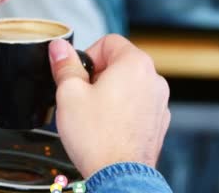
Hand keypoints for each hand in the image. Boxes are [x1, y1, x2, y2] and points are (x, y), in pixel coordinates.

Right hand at [49, 35, 169, 177]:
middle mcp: (153, 80)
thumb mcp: (69, 93)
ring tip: (92, 114)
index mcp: (134, 64)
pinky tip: (106, 127)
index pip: (108, 41)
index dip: (87, 55)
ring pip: (128, 85)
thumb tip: (59, 48)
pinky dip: (121, 111)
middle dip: (97, 75)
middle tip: (80, 95)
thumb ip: (65, 65)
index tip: (77, 73)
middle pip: (119, 63)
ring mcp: (159, 103)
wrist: (118, 176)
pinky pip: (136, 106)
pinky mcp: (157, 123)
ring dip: (109, 93)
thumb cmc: (98, 138)